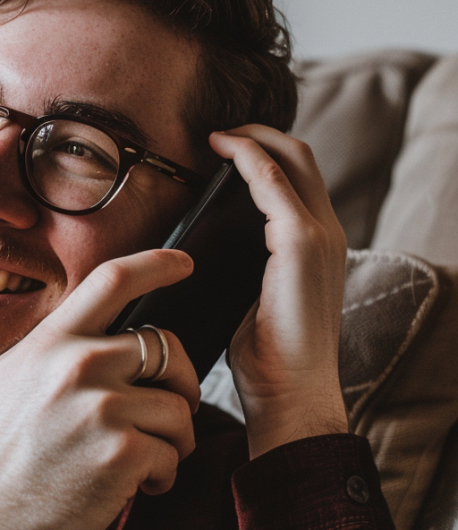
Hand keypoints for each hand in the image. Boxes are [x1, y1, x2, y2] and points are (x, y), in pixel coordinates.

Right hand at [0, 248, 199, 529]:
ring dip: (171, 439)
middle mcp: (78, 365)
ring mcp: (101, 408)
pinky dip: (162, 475)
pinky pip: (174, 453)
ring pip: (178, 408)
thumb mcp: (5, 381)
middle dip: (182, 379)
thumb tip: (88, 336)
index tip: (183, 262)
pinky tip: (133, 487)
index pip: (112, 280)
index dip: (156, 264)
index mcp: (50, 343)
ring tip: (140, 462)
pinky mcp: (122, 453)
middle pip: (166, 346)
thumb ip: (49, 352)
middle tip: (171, 408)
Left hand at [208, 127, 348, 457]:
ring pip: (290, 157)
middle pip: (300, 156)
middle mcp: (327, 232)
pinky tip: (220, 150)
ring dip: (251, 138)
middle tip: (219, 133)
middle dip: (259, 133)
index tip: (225, 145)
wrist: (291, 395)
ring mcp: (319, 234)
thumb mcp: (255, 298)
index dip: (265, 151)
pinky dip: (246, 156)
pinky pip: (271, 180)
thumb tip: (203, 247)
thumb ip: (245, 264)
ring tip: (215, 136)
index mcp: (317, 245)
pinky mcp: (301, 242)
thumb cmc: (268, 358)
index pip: (299, 178)